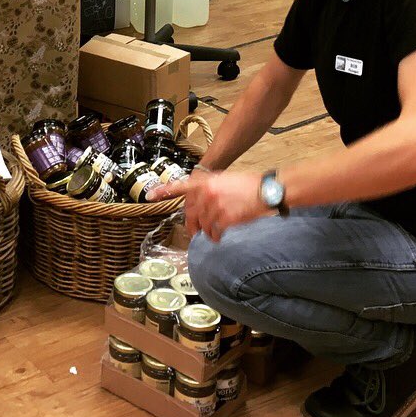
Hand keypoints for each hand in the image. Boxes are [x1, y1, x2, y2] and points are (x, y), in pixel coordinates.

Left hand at [148, 170, 267, 241]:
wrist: (266, 190)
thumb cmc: (248, 184)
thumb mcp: (224, 178)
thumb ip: (208, 187)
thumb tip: (199, 198)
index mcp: (206, 182)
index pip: (180, 186)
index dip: (163, 191)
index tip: (150, 196)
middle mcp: (207, 193)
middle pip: (191, 214)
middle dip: (191, 225)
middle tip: (193, 232)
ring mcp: (215, 206)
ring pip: (203, 225)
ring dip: (207, 231)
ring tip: (215, 232)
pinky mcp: (225, 219)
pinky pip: (214, 233)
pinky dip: (215, 237)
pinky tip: (220, 236)